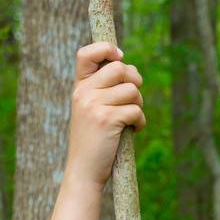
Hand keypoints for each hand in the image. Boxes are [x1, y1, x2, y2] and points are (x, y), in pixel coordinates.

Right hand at [66, 42, 145, 189]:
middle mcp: (83, 92)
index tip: (119, 57)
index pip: (86, 53)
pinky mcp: (106, 120)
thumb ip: (105, 89)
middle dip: (135, 82)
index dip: (106, 49)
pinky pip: (135, 110)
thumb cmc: (94, 140)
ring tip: (131, 119)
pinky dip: (140, 122)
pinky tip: (133, 131)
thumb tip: (131, 70)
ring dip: (139, 105)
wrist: (84, 171)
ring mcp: (93, 105)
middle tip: (133, 100)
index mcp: (79, 87)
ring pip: (132, 89)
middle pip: (120, 69)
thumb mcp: (92, 109)